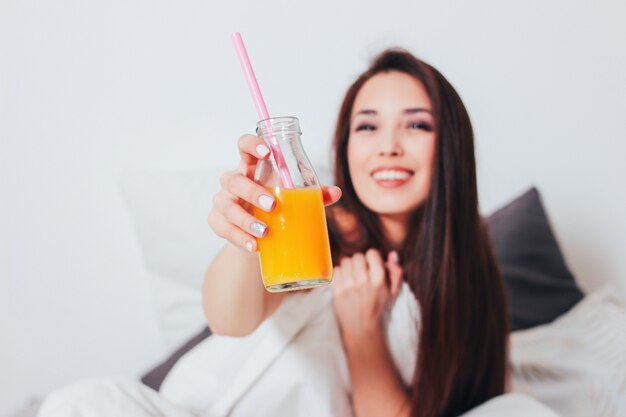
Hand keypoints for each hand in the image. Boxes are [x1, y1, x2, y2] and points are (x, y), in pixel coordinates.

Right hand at [208, 134, 341, 252]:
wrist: (257, 237)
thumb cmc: (275, 209)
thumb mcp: (293, 198)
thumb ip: (313, 194)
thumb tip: (336, 193)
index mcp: (251, 168)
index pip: (244, 146)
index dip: (252, 144)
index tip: (267, 152)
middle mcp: (233, 181)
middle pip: (234, 180)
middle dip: (252, 192)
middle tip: (272, 205)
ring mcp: (223, 202)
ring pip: (227, 207)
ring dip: (246, 220)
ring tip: (265, 232)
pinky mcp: (217, 222)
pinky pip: (223, 228)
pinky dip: (238, 238)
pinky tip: (254, 246)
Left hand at [332, 249, 402, 338]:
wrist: (361, 325)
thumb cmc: (377, 305)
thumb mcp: (393, 291)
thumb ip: (396, 271)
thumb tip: (393, 254)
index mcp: (379, 278)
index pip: (371, 253)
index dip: (371, 258)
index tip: (370, 265)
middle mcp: (363, 280)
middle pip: (357, 256)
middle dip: (359, 262)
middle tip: (360, 271)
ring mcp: (349, 285)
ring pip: (345, 261)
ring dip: (349, 267)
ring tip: (352, 276)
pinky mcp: (337, 290)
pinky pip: (336, 270)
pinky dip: (340, 274)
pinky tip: (345, 281)